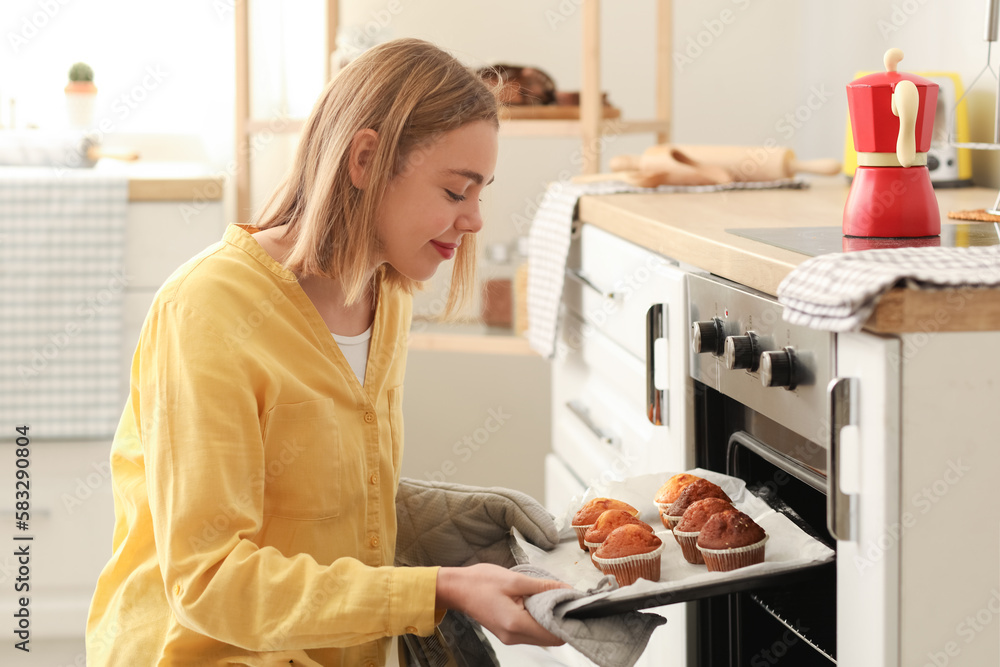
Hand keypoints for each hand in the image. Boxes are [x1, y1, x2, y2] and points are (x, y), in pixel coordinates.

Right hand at [435, 563, 569, 646]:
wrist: (457, 589)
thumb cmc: (480, 582)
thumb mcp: (514, 580)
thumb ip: (542, 587)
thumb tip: (566, 590)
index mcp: (516, 624)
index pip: (554, 634)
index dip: (567, 621)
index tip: (576, 606)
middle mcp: (514, 637)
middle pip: (550, 639)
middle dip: (561, 621)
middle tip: (568, 600)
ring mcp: (510, 637)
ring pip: (542, 637)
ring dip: (551, 621)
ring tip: (555, 600)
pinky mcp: (507, 633)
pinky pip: (531, 632)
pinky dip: (540, 621)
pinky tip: (540, 604)